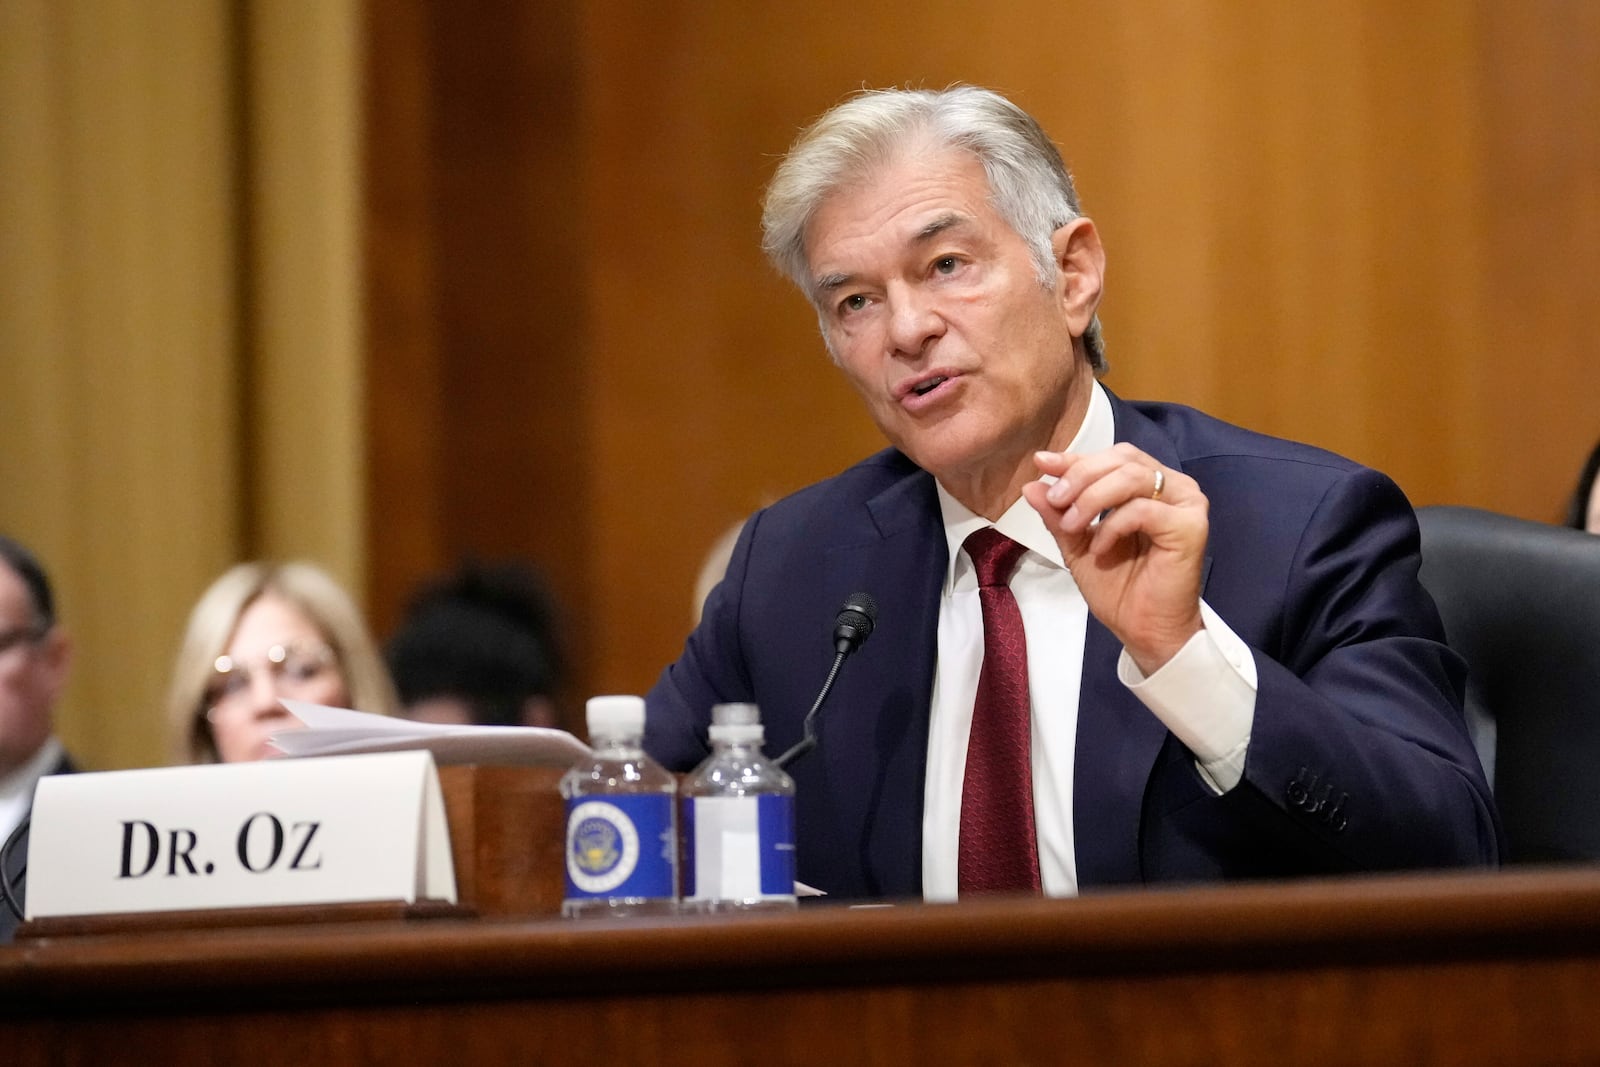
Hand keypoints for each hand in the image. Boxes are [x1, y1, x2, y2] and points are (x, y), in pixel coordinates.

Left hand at [1021, 444, 1207, 673]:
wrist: (1144, 630)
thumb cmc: (1119, 588)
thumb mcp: (1077, 545)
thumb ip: (1058, 515)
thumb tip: (1031, 485)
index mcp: (1149, 485)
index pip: (1112, 458)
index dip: (1076, 458)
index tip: (1042, 462)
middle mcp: (1173, 487)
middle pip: (1122, 459)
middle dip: (1081, 476)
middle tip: (1055, 500)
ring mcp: (1186, 503)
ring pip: (1131, 477)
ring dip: (1091, 498)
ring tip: (1071, 525)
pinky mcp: (1190, 525)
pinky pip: (1142, 509)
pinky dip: (1113, 525)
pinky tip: (1100, 548)